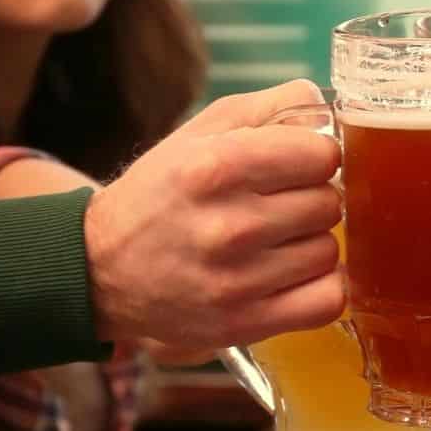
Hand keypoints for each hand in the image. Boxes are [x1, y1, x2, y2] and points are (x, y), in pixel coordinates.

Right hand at [86, 79, 344, 350]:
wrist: (101, 268)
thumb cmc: (164, 193)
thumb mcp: (201, 133)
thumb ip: (271, 108)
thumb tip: (328, 107)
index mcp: (216, 167)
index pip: (321, 156)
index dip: (317, 158)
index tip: (300, 166)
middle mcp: (228, 225)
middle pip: (329, 204)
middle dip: (312, 200)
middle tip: (280, 207)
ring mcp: (237, 280)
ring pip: (329, 252)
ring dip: (311, 245)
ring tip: (275, 242)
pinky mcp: (245, 323)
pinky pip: (328, 300)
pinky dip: (321, 288)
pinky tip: (294, 276)